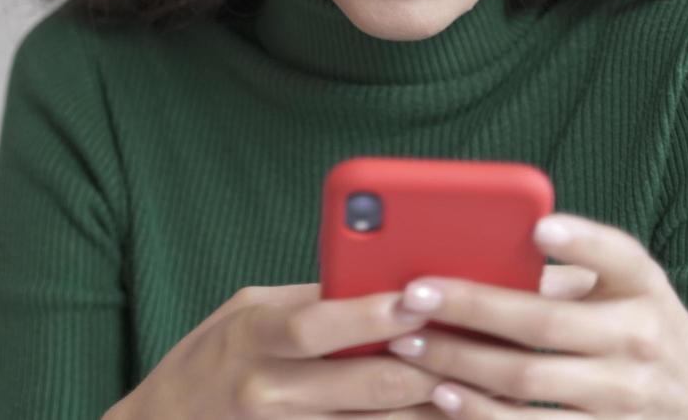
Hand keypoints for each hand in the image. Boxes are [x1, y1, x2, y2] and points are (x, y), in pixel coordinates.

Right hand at [112, 282, 458, 418]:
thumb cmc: (210, 357)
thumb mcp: (245, 310)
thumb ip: (307, 299)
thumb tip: (376, 280)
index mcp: (252, 335)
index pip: (317, 325)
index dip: (372, 314)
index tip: (421, 298)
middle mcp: (267, 389)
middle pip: (363, 382)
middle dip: (427, 364)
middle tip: (476, 345)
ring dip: (430, 407)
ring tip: (476, 386)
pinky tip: (439, 416)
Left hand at [383, 213, 687, 418]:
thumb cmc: (640, 326)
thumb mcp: (626, 288)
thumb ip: (571, 269)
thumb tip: (480, 250)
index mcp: (643, 288)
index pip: (618, 257)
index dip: (580, 242)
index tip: (539, 228)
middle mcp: (640, 342)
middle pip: (545, 324)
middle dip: (472, 309)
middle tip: (412, 296)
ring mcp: (627, 400)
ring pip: (531, 382)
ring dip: (463, 365)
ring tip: (411, 347)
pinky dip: (486, 415)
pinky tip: (445, 397)